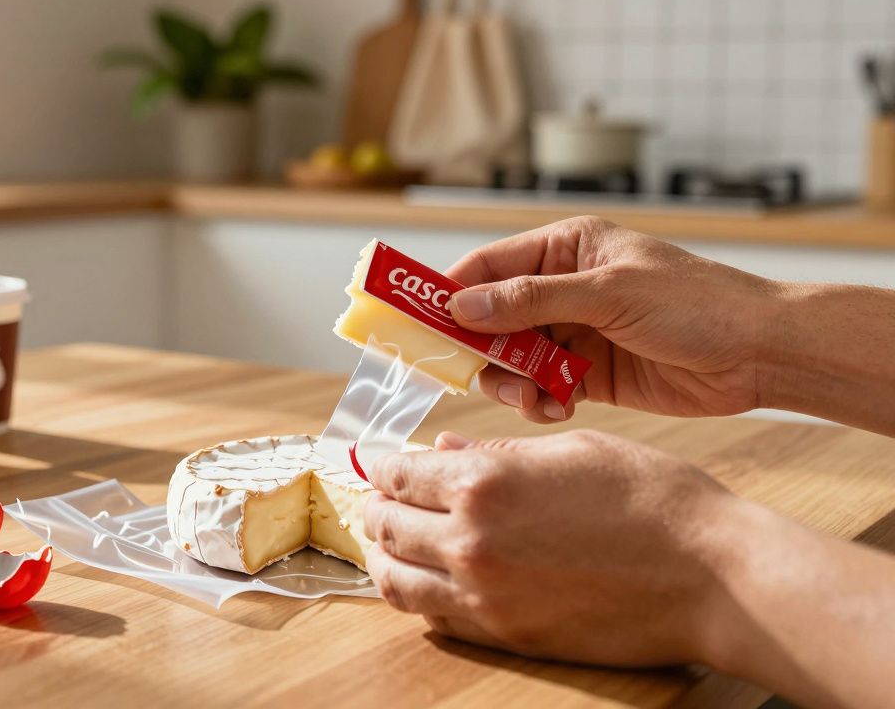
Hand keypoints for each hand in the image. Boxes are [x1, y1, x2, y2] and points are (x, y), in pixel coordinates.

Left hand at [363, 429, 737, 666]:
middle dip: (375, 507)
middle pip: (386, 526)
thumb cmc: (653, 500)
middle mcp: (471, 542)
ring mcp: (485, 596)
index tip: (379, 461)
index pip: (398, 474)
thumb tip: (442, 451)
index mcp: (484, 484)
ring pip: (396, 580)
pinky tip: (426, 580)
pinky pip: (435, 617)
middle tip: (378, 499)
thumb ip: (495, 454)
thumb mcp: (570, 452)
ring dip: (383, 557)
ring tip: (389, 543)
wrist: (712, 576)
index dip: (381, 464)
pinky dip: (417, 595)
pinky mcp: (507, 636)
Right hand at [444, 216, 778, 423]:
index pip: (487, 268)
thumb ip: (531, 300)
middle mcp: (562, 288)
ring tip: (535, 396)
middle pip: (489, 318)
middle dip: (479, 348)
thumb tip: (460, 305)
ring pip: (510, 359)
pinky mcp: (587, 375)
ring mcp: (573, 333)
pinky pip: (540, 388)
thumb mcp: (608, 293)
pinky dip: (539, 401)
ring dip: (512, 381)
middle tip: (472, 372)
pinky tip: (560, 406)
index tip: (415, 323)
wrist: (760, 355)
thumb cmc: (696, 305)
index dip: (448, 294)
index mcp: (566, 249)